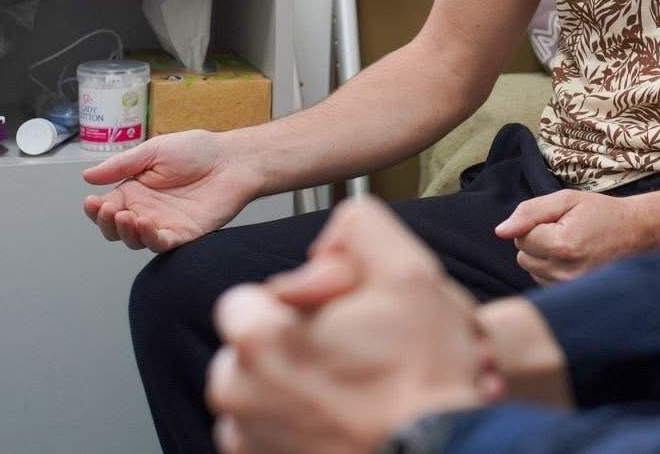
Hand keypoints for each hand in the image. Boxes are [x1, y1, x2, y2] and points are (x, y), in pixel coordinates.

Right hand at [81, 130, 261, 251]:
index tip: (93, 201)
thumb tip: (88, 176)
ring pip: (135, 240)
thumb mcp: (153, 151)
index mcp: (136, 191)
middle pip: (116, 229)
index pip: (107, 208)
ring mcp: (165, 224)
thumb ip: (122, 165)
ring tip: (127, 216)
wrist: (233, 159)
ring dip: (125, 232)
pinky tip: (145, 224)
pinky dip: (149, 238)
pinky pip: (162, 244)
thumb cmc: (198, 151)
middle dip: (106, 223)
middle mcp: (146, 210)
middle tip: (110, 210)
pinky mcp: (184, 234)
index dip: (96, 209)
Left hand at [207, 200, 497, 452]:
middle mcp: (237, 393)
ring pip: (260, 393)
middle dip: (294, 344)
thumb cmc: (423, 381)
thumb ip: (361, 227)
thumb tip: (334, 233)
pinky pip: (268, 436)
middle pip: (252, 346)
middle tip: (352, 355)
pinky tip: (342, 420)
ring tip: (351, 392)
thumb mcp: (410, 273)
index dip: (298, 300)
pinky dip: (298, 426)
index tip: (335, 318)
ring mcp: (247, 439)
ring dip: (295, 387)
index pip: (248, 297)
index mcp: (258, 337)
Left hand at [495, 190, 659, 285]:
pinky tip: (572, 260)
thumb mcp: (567, 200)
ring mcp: (569, 288)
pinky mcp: (572, 296)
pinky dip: (552, 270)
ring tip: (571, 246)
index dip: (536, 224)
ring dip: (544, 257)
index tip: (560, 221)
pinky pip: (543, 282)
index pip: (520, 237)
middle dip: (537, 242)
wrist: (637, 235)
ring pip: (532, 270)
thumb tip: (500, 231)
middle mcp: (564, 272)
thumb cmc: (602, 213)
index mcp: (562, 245)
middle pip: (523, 256)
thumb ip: (530, 211)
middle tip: (565, 232)